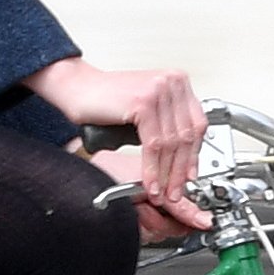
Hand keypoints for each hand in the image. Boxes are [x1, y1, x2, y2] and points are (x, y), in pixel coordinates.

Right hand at [22, 58, 211, 230]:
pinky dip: (152, 168)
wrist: (76, 87)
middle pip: (186, 136)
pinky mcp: (144, 103)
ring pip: (171, 143)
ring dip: (166, 174)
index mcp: (178, 82)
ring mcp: (159, 90)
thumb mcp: (146, 112)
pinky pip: (153, 144)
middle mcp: (172, 82)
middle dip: (180, 170)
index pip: (197, 125)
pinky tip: (149, 182)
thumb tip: (182, 161)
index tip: (190, 176)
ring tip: (160, 192)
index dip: (194, 155)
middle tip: (176, 191)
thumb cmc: (106, 100)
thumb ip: (166, 127)